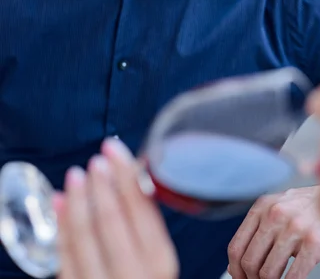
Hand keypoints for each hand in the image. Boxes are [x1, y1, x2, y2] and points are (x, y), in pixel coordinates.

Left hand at [55, 139, 178, 278]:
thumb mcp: (162, 261)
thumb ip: (150, 226)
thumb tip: (134, 181)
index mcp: (160, 262)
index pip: (140, 208)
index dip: (124, 174)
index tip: (114, 150)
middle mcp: (134, 275)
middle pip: (110, 219)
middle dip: (100, 183)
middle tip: (96, 160)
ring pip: (83, 236)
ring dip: (77, 200)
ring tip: (75, 175)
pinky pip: (65, 258)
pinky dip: (61, 227)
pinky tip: (60, 204)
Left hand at [227, 186, 319, 278]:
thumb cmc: (313, 206)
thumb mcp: (281, 207)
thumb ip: (262, 227)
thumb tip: (241, 261)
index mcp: (263, 206)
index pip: (236, 245)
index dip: (235, 269)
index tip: (240, 278)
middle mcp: (276, 214)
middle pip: (250, 261)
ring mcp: (295, 228)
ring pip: (268, 272)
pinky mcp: (315, 243)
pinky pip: (293, 276)